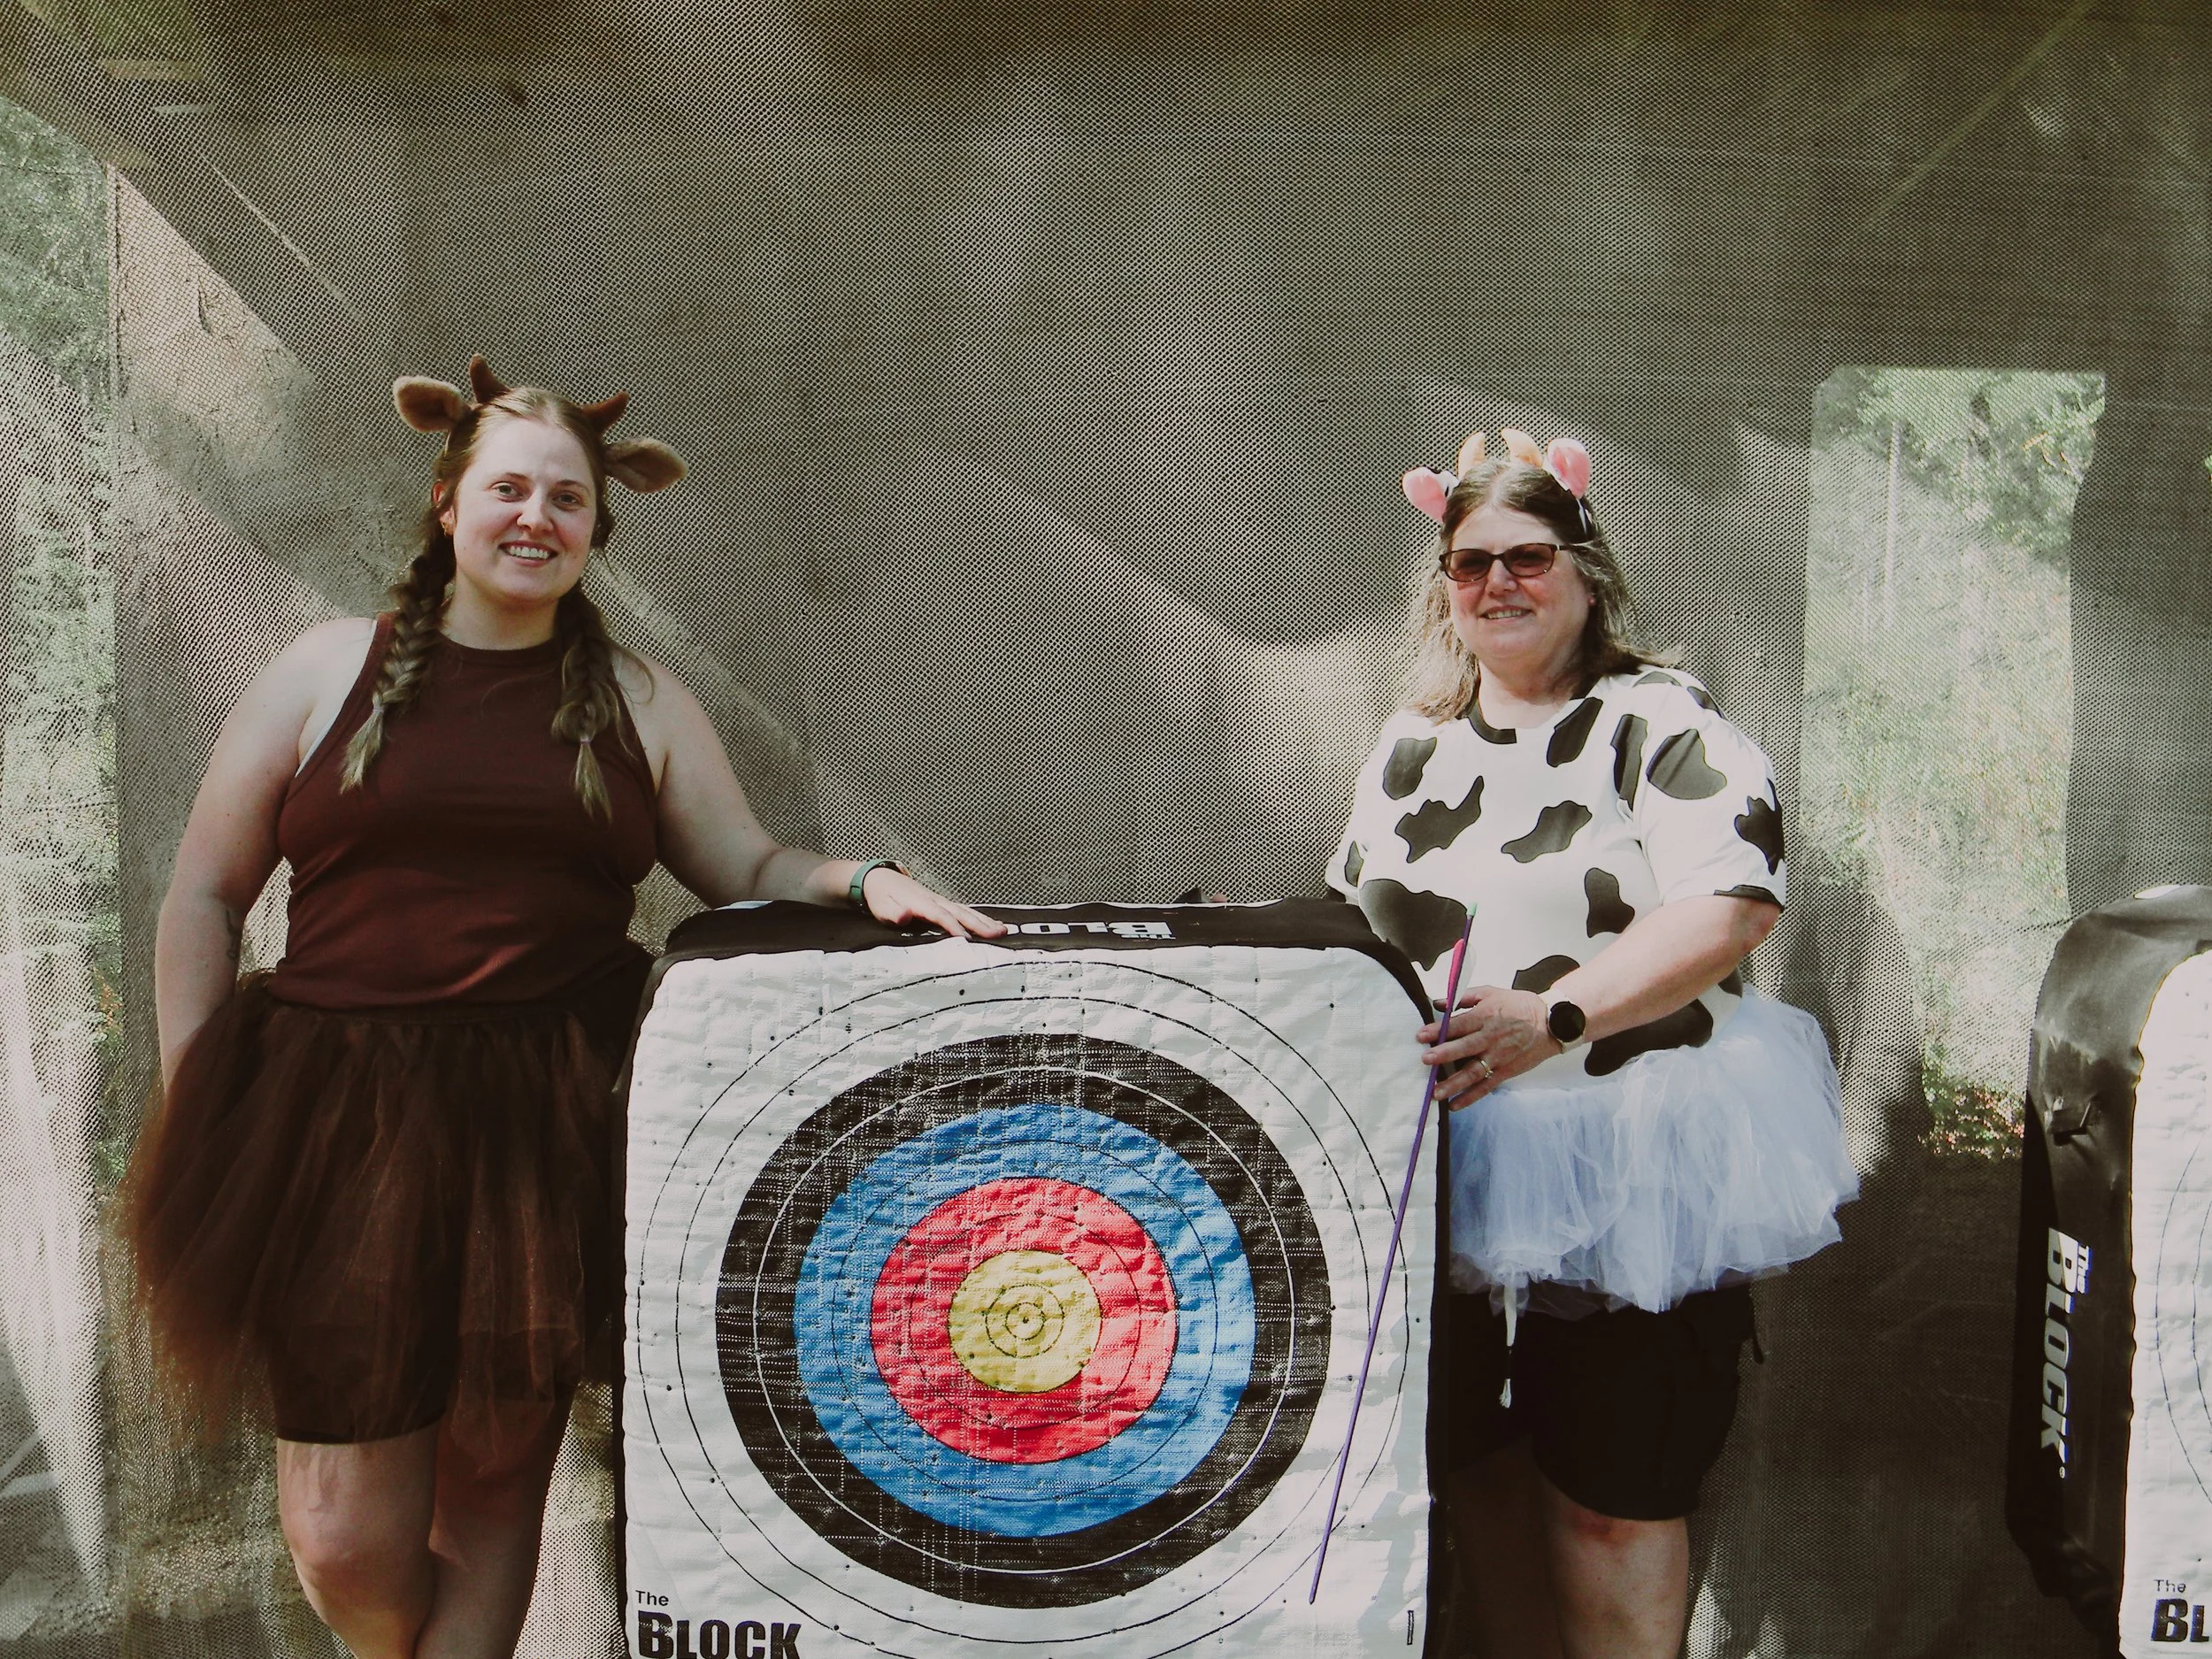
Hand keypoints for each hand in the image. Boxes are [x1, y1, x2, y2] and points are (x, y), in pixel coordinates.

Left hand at [860, 866, 1007, 939]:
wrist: (878, 878)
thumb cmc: (880, 896)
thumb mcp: (881, 907)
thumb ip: (893, 913)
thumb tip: (904, 916)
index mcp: (921, 902)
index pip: (941, 916)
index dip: (954, 927)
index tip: (967, 939)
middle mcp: (935, 900)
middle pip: (961, 912)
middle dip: (981, 924)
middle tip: (999, 933)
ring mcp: (940, 900)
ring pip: (966, 911)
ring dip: (985, 920)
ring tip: (1003, 930)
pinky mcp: (941, 903)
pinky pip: (963, 910)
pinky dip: (978, 917)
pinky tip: (989, 923)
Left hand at [1416, 984, 1559, 1107]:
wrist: (1551, 1023)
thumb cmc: (1518, 1006)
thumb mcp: (1491, 993)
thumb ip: (1464, 998)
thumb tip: (1438, 1003)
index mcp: (1486, 1016)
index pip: (1459, 1024)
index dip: (1439, 1030)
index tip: (1420, 1036)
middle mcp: (1491, 1038)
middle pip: (1465, 1048)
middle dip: (1444, 1055)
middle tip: (1425, 1061)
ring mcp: (1499, 1057)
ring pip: (1474, 1072)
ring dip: (1454, 1083)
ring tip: (1435, 1092)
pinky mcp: (1506, 1071)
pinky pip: (1486, 1086)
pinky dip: (1471, 1097)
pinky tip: (1454, 1105)